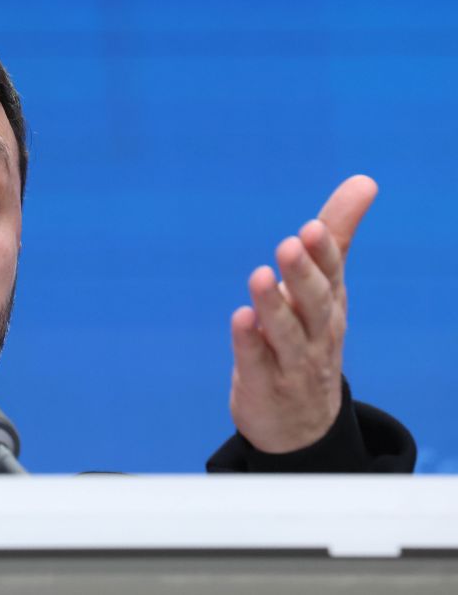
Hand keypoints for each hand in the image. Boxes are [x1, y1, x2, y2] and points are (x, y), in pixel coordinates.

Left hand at [229, 175, 377, 452]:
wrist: (303, 424)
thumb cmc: (311, 339)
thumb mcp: (325, 289)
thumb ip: (337, 235)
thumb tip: (364, 181)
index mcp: (329, 305)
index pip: (331, 275)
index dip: (324, 253)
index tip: (313, 227)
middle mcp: (316, 332)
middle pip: (314, 302)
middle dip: (304, 273)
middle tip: (291, 243)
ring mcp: (291, 361)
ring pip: (286, 333)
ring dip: (273, 305)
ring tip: (259, 276)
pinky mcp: (263, 384)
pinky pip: (256, 361)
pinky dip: (249, 341)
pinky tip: (240, 319)